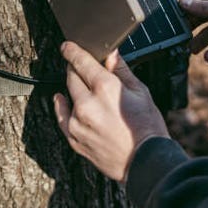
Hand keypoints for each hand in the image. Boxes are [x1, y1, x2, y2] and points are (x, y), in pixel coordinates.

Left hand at [53, 42, 168, 182]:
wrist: (144, 160)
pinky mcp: (74, 138)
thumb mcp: (140, 91)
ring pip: (67, 95)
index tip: (67, 46)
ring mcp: (78, 122)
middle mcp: (87, 104)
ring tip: (88, 90)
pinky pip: (61, 117)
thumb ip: (121, 70)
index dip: (72, 51)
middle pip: (71, 76)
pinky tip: (62, 100)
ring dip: (74, 89)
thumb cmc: (146, 126)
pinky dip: (61, 106)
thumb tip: (111, 54)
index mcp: (105, 88)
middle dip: (75, 68)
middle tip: (81, 66)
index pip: (81, 61)